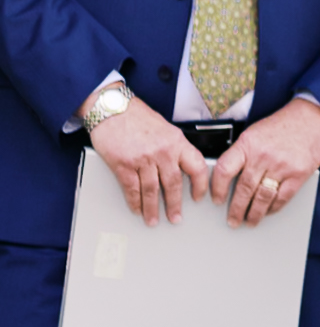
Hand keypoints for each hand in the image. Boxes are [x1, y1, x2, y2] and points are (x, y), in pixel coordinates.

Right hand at [85, 93, 209, 226]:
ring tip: (153, 220)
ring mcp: (142, 159)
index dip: (200, 185)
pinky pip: (132, 188)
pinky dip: (135, 202)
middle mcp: (162, 151)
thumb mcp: (165, 128)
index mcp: (176, 141)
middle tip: (175, 218)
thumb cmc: (136, 116)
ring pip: (152, 190)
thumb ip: (173, 146)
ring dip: (152, 209)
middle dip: (174, 205)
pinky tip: (137, 209)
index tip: (199, 197)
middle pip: (173, 184)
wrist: (111, 107)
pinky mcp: (123, 164)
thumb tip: (180, 166)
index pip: (196, 166)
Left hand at [212, 99, 319, 226]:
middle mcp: (263, 155)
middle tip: (233, 220)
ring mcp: (282, 166)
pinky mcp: (298, 174)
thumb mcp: (253, 134)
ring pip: (263, 197)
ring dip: (255, 213)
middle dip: (236, 209)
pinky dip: (274, 207)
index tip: (216, 200)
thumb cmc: (279, 127)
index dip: (217, 188)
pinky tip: (268, 211)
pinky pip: (282, 197)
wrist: (309, 119)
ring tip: (249, 221)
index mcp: (247, 144)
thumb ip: (241, 154)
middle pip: (245, 189)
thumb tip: (226, 179)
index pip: (224, 169)